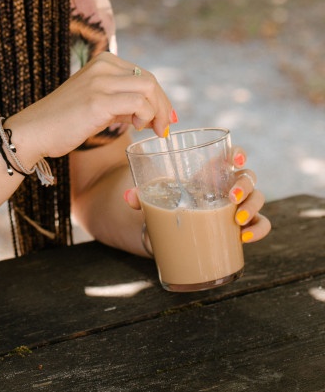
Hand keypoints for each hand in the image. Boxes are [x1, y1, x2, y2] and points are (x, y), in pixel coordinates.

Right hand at [15, 52, 173, 162]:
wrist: (34, 130)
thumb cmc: (63, 121)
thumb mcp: (95, 101)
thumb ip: (120, 100)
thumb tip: (149, 111)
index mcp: (102, 61)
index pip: (143, 74)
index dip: (159, 97)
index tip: (163, 117)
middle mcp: (102, 66)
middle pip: (150, 80)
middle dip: (163, 106)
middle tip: (163, 128)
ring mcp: (100, 82)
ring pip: (149, 89)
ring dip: (157, 112)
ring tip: (150, 129)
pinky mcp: (98, 101)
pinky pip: (138, 104)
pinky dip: (145, 117)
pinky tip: (137, 128)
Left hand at [123, 147, 271, 245]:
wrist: (173, 230)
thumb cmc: (169, 206)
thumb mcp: (156, 200)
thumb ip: (142, 196)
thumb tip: (130, 196)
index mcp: (211, 172)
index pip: (233, 156)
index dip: (239, 154)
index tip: (236, 161)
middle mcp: (229, 186)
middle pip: (249, 177)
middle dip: (245, 185)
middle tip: (232, 198)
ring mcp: (239, 206)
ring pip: (258, 198)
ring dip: (252, 207)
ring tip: (237, 220)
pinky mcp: (242, 226)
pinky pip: (262, 224)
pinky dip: (258, 229)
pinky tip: (244, 237)